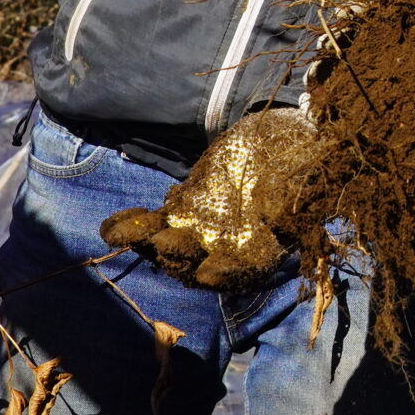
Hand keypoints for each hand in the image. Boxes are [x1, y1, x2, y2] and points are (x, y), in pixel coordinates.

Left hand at [99, 108, 319, 292]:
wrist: (284, 141)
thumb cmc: (300, 160)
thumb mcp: (302, 177)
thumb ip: (286, 199)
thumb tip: (271, 212)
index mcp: (264, 244)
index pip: (245, 269)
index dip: (226, 273)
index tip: (209, 271)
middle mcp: (229, 247)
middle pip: (198, 262)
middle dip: (178, 256)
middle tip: (162, 242)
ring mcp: (202, 231)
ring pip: (168, 247)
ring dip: (146, 243)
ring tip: (122, 234)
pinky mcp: (182, 210)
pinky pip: (152, 226)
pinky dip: (131, 228)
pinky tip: (112, 228)